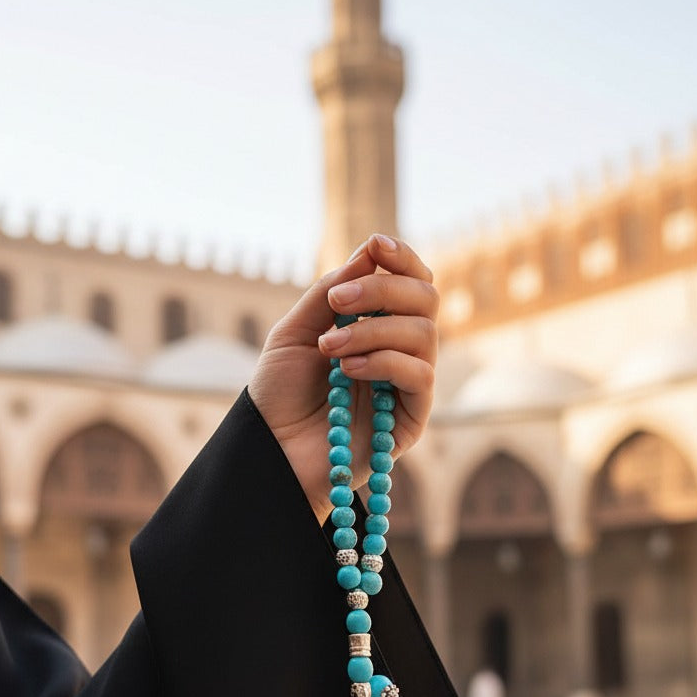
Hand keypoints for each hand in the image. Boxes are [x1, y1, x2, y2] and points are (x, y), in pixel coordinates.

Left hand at [248, 234, 437, 523]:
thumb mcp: (296, 331)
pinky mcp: (412, 418)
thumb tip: (370, 251)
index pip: (411, 282)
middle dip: (383, 289)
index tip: (376, 245)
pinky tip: (347, 370)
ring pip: (425, 334)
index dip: (402, 259)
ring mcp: (408, 385)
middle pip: (426, 300)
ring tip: (330, 349)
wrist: (271, 450)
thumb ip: (330, 292)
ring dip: (373, 331)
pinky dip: (384, 362)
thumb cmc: (280, 395)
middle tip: (339, 302)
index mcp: (377, 326)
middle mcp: (400, 350)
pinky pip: (419, 374)